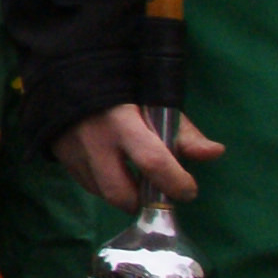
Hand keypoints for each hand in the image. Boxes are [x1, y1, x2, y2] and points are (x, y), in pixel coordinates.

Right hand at [55, 104, 224, 206]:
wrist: (69, 74)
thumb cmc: (122, 89)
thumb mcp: (156, 104)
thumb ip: (184, 132)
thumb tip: (215, 153)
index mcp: (123, 122)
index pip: (152, 163)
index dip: (176, 183)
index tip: (188, 189)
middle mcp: (95, 141)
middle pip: (121, 194)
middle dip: (145, 203)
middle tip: (157, 194)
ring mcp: (74, 152)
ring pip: (104, 195)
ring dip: (124, 195)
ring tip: (135, 179)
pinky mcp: (62, 158)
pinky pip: (89, 186)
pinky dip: (106, 186)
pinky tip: (113, 169)